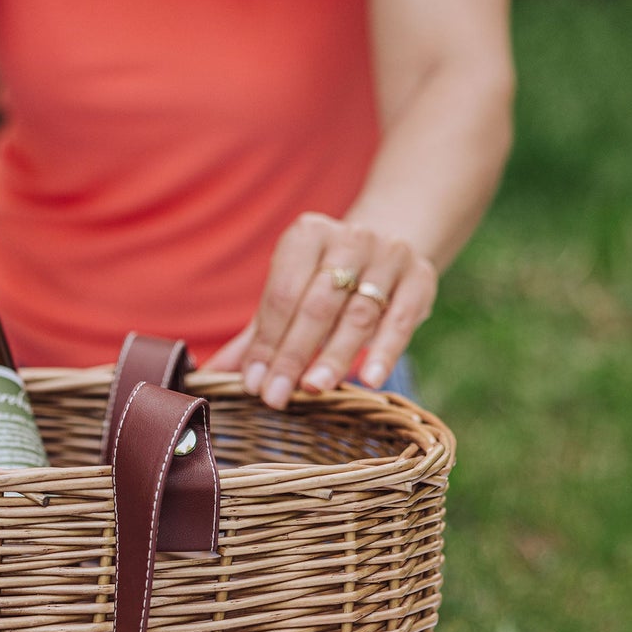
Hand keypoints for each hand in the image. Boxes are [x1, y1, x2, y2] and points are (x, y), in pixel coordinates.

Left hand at [208, 212, 437, 407]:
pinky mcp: (421, 275)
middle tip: (277, 396)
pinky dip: (385, 351)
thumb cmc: (323, 279)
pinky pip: (401, 319)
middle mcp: (350, 238)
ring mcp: (388, 255)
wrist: (387, 246)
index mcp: (307, 235)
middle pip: (317, 306)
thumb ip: (254, 336)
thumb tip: (211, 376)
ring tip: (314, 389)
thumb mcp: (288, 296)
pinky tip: (370, 379)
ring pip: (359, 314)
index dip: (266, 342)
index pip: (281, 295)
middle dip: (294, 354)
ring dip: (335, 356)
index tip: (253, 383)